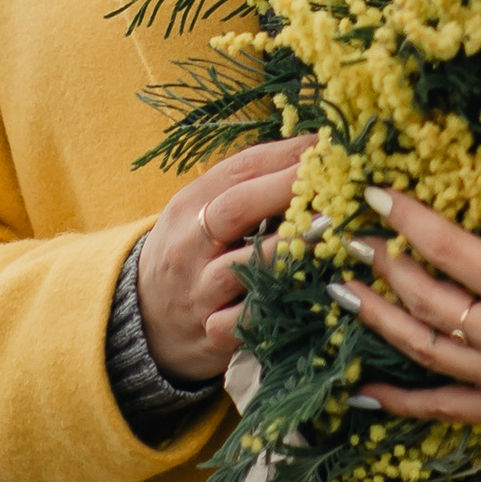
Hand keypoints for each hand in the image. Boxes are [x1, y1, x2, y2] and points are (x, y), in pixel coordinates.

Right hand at [135, 135, 314, 386]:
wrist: (145, 318)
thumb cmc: (194, 249)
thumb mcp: (205, 206)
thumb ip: (254, 177)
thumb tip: (318, 146)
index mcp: (190, 205)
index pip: (239, 171)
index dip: (287, 159)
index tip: (330, 151)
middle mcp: (189, 245)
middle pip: (236, 209)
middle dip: (288, 192)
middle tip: (334, 187)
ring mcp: (199, 292)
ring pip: (246, 267)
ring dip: (293, 250)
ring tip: (332, 235)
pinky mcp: (212, 335)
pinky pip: (248, 322)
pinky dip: (281, 306)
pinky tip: (315, 293)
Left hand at [335, 182, 480, 435]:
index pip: (449, 249)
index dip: (409, 220)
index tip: (376, 196)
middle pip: (426, 299)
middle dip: (383, 265)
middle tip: (352, 237)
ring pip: (423, 350)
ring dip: (377, 320)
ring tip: (341, 292)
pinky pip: (442, 408)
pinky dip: (399, 403)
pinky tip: (361, 392)